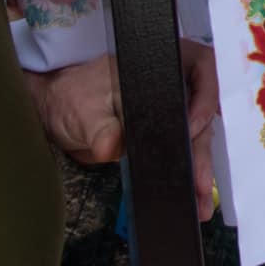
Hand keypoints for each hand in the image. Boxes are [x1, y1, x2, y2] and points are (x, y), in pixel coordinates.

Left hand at [23, 41, 220, 221]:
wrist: (59, 112)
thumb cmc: (73, 97)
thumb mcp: (84, 110)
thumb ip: (100, 128)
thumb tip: (111, 145)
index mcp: (163, 63)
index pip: (202, 69)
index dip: (205, 97)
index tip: (192, 128)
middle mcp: (176, 84)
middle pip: (203, 112)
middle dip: (203, 149)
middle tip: (200, 182)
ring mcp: (173, 111)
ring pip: (197, 138)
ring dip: (200, 169)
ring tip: (201, 202)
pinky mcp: (166, 136)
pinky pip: (183, 154)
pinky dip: (188, 175)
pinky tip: (193, 198)